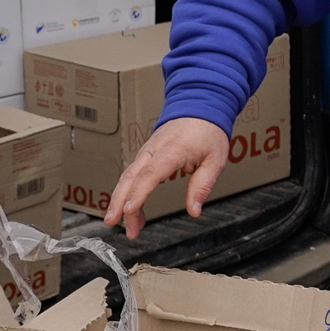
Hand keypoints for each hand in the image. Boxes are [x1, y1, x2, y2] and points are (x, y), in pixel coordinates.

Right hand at [104, 117, 228, 237]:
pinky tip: (132, 210)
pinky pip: (133, 174)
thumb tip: (194, 210)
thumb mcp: (215, 159)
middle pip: (130, 177)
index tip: (129, 210)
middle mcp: (154, 150)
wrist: (199, 105)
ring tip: (125, 225)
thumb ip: (203, 185)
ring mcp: (147, 151)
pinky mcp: (146, 154)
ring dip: (121, 201)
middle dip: (119, 202)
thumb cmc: (208, 131)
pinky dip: (128, 192)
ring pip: (128, 176)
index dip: (137, 193)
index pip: (149, 174)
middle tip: (114, 224)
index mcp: (172, 151)